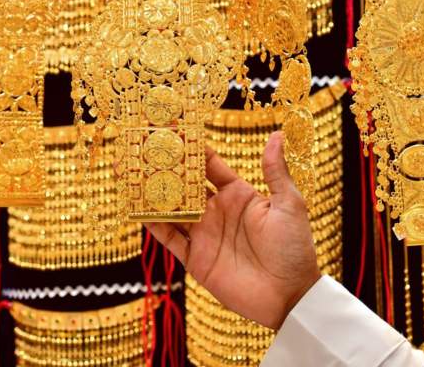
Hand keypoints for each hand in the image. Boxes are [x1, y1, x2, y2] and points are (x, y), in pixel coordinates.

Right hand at [145, 131, 320, 329]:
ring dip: (151, 193)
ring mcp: (204, 234)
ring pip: (171, 209)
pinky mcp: (196, 258)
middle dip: (162, 168)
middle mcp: (216, 211)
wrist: (289, 295)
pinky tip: (137, 209)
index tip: (172, 129)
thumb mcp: (289, 205)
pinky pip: (170, 238)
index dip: (191, 148)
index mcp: (236, 194)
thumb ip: (275, 171)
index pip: (208, 166)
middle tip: (140, 149)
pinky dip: (153, 224)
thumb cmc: (294, 248)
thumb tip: (276, 134)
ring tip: (129, 174)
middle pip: (183, 185)